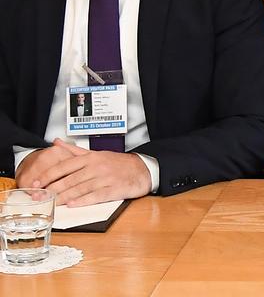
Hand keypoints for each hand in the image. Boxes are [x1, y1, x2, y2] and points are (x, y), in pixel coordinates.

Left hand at [25, 141, 150, 206]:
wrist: (142, 169)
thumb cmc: (118, 163)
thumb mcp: (96, 154)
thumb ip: (74, 150)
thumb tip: (57, 142)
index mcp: (90, 158)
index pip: (64, 166)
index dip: (47, 175)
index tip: (36, 183)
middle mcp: (96, 167)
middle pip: (69, 179)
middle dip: (51, 189)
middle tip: (39, 197)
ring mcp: (105, 178)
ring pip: (80, 188)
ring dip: (64, 197)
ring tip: (51, 203)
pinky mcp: (114, 189)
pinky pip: (96, 196)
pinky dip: (83, 201)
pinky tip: (73, 205)